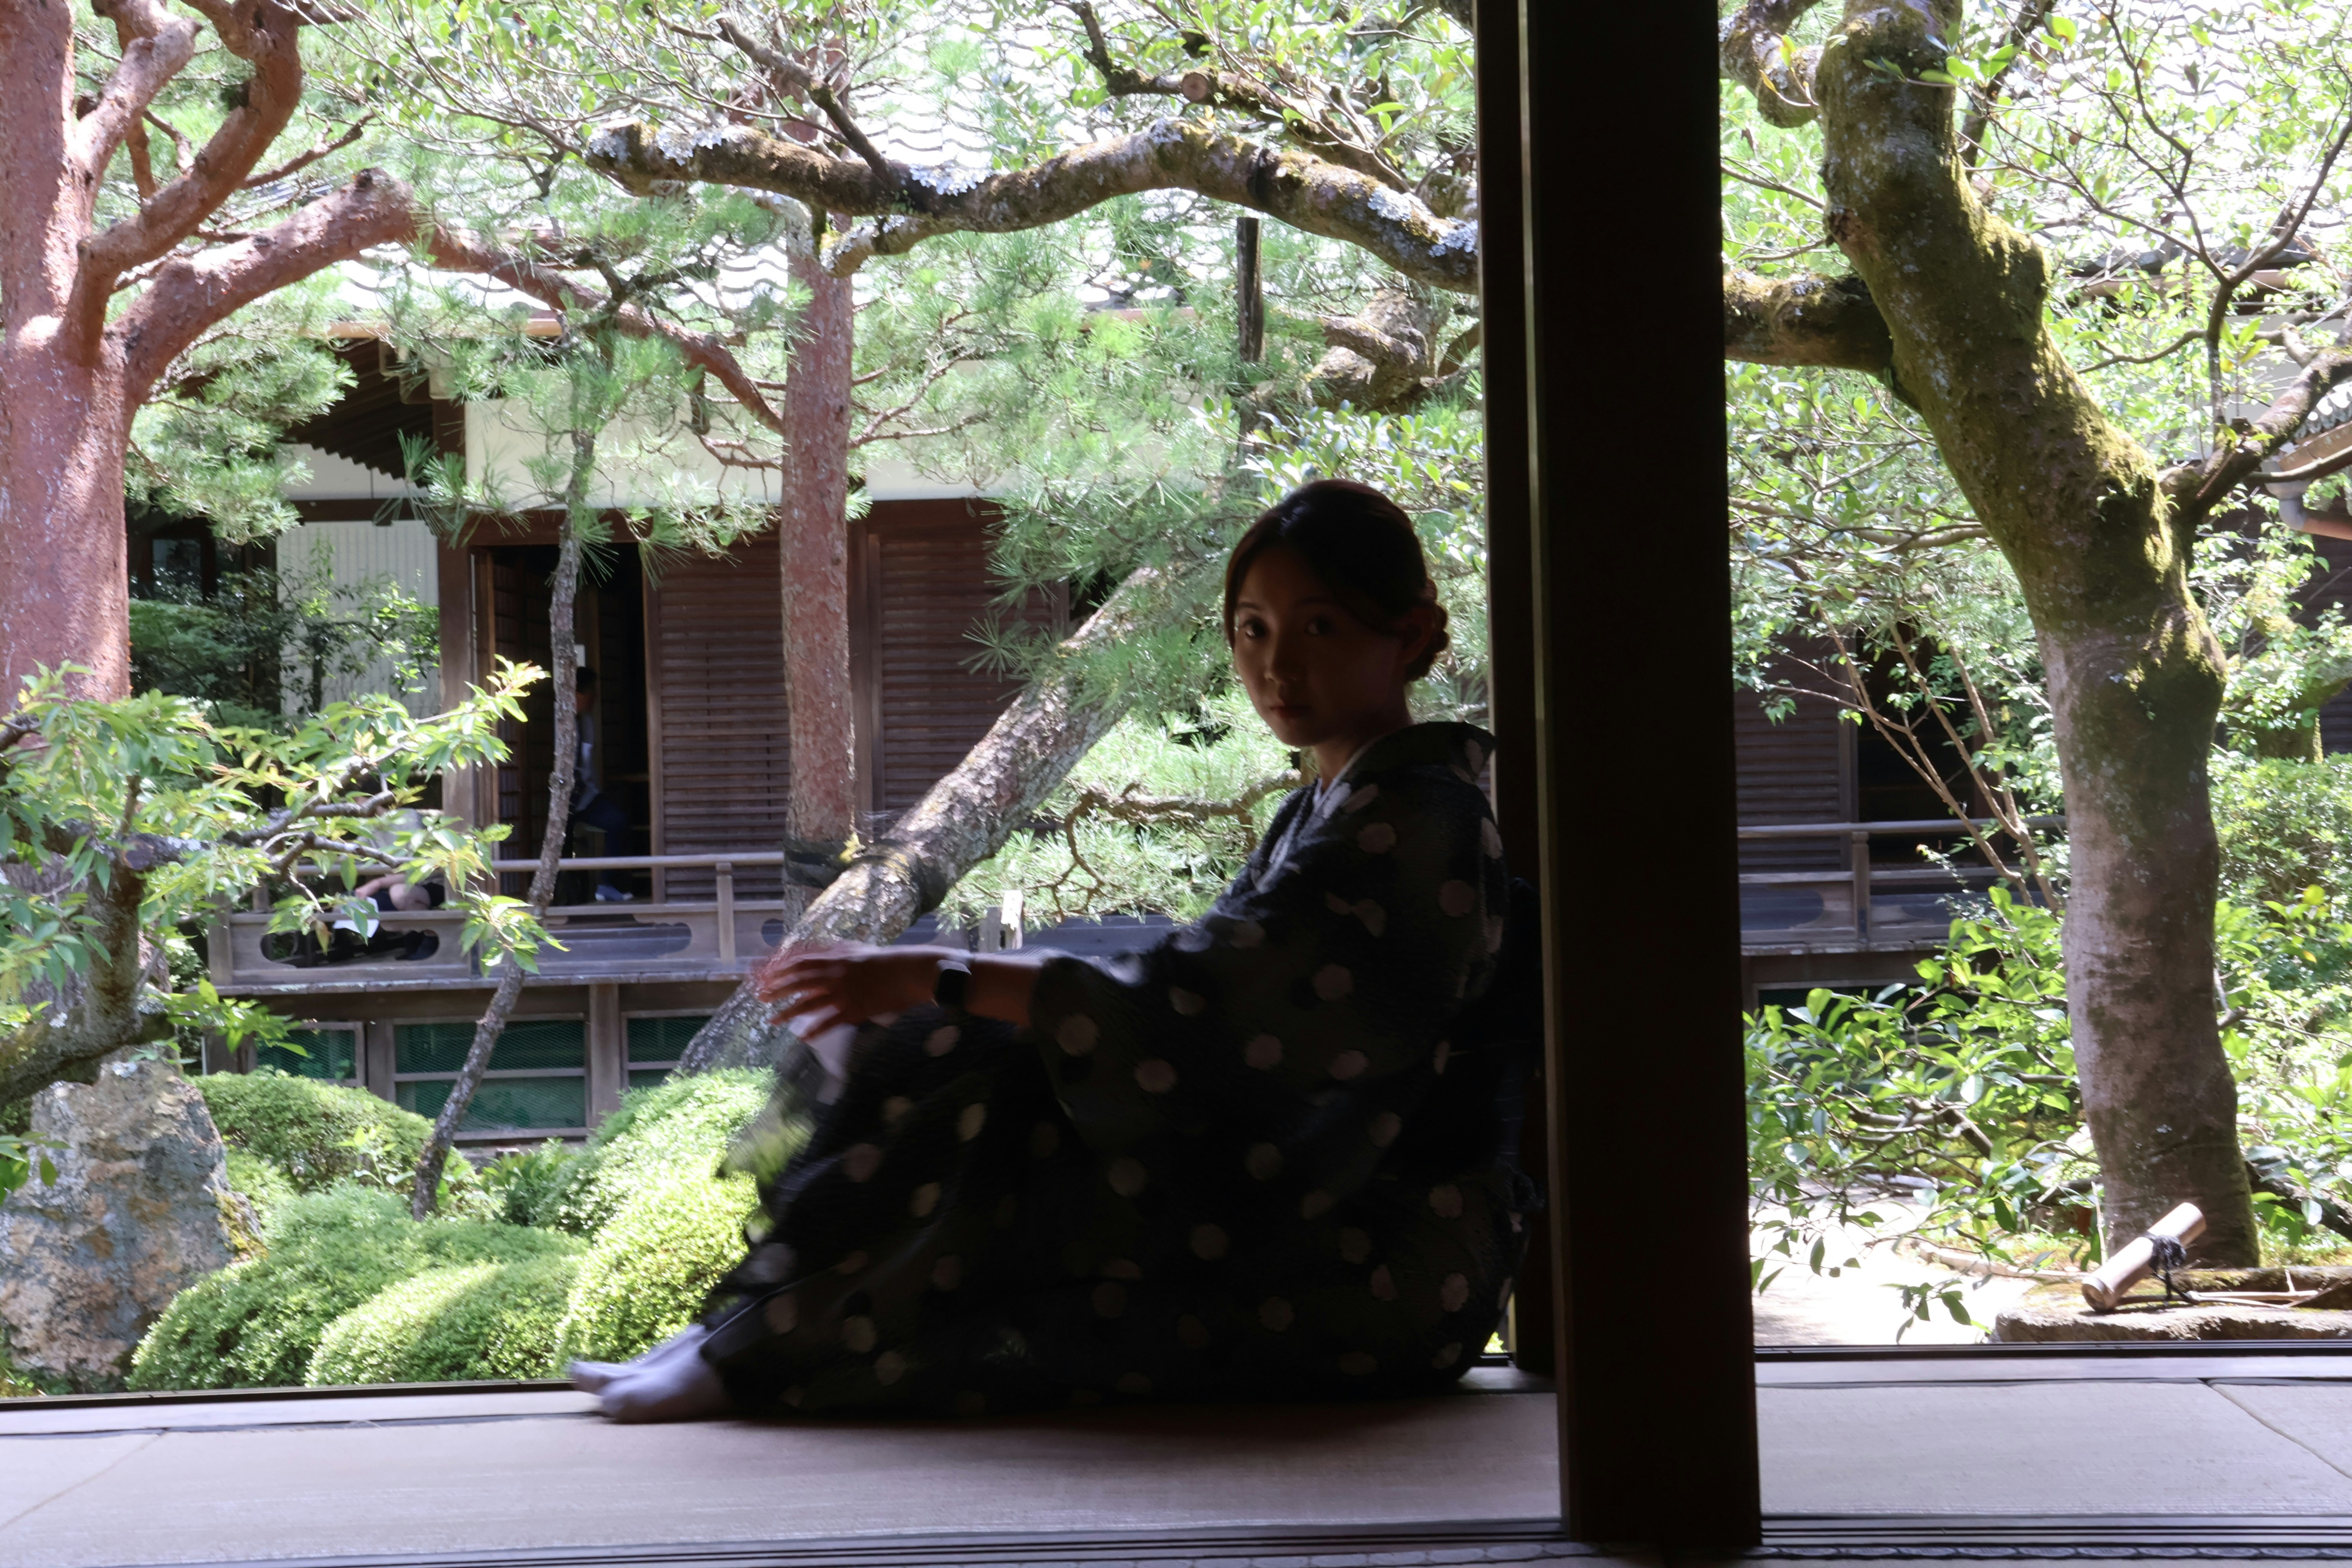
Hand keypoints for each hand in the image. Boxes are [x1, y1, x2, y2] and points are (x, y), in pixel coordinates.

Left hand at [754, 943, 940, 1034]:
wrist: (910, 973)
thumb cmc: (887, 960)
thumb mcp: (860, 949)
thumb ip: (839, 951)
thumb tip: (823, 949)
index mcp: (836, 958)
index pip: (800, 962)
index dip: (780, 969)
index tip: (766, 976)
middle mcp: (835, 974)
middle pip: (798, 982)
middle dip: (777, 990)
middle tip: (761, 998)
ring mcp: (844, 993)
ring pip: (809, 1004)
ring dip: (788, 1012)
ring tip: (773, 1021)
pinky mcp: (855, 1010)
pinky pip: (829, 1022)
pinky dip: (814, 1030)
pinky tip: (803, 1037)